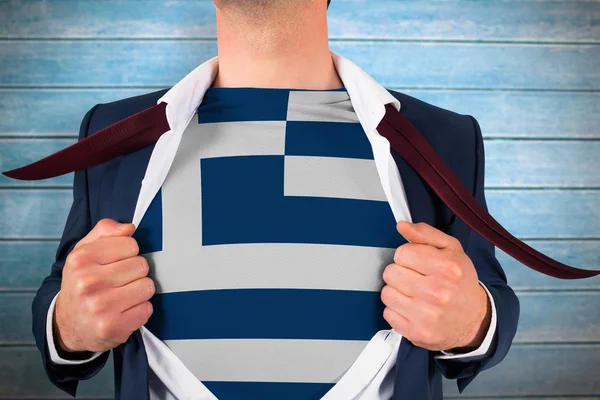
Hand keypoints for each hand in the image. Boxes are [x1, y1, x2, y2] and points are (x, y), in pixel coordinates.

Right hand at [54, 219, 154, 352]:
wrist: (67, 324)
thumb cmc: (81, 282)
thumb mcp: (84, 251)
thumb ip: (105, 232)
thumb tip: (129, 228)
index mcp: (81, 259)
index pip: (131, 245)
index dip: (128, 253)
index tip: (116, 262)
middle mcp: (87, 283)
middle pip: (141, 265)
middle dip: (135, 272)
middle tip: (119, 281)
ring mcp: (101, 307)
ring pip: (148, 286)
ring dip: (140, 291)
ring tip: (123, 295)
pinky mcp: (114, 327)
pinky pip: (147, 308)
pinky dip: (140, 309)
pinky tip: (124, 311)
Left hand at [381, 221, 490, 351]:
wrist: (475, 321)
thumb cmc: (460, 282)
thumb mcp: (452, 251)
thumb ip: (426, 234)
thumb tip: (402, 225)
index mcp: (447, 268)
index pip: (403, 253)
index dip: (407, 256)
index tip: (417, 263)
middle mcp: (437, 292)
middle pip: (391, 272)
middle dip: (400, 273)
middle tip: (416, 279)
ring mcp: (426, 315)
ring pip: (386, 293)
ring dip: (397, 292)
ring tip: (413, 294)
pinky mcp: (416, 332)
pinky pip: (388, 313)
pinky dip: (397, 311)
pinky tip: (412, 309)